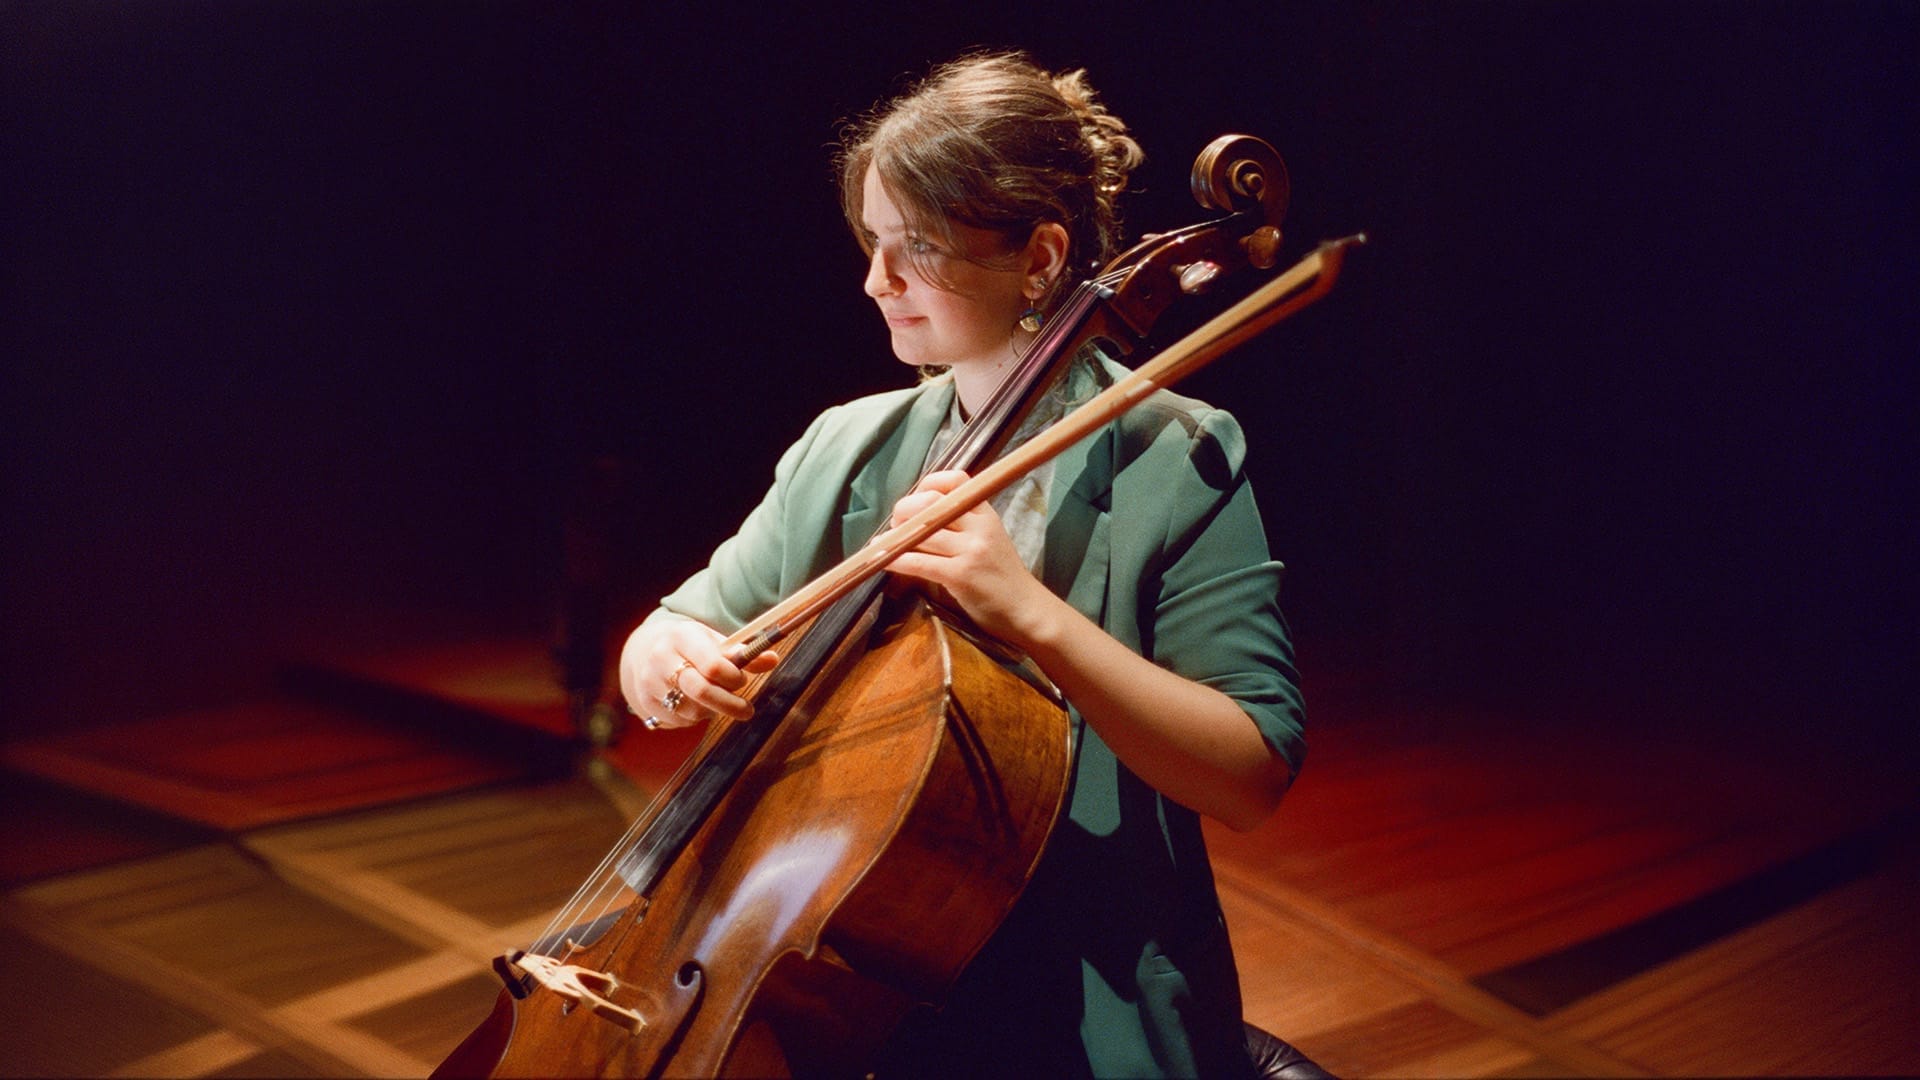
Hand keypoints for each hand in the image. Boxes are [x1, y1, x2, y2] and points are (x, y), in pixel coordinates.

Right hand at [617, 615, 778, 729]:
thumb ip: (743, 652)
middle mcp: (661, 659)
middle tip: (747, 709)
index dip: (734, 678)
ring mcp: (650, 683)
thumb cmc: (688, 646)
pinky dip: (694, 716)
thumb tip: (773, 659)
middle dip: (730, 704)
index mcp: (681, 637)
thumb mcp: (713, 641)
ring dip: (712, 710)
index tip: (742, 681)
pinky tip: (695, 703)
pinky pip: (679, 721)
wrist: (643, 651)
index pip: (713, 665)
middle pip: (702, 691)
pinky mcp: (646, 704)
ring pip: (693, 710)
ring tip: (717, 699)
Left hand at [884, 469, 1055, 647]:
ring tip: (881, 544)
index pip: (956, 481)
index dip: (928, 484)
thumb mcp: (989, 540)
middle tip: (895, 524)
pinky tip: (883, 561)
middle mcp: (979, 527)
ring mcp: (971, 550)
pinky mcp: (960, 575)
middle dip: (905, 511)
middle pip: (931, 505)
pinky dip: (896, 560)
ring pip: (922, 533)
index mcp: (986, 514)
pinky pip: (919, 562)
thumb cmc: (1002, 576)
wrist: (1025, 609)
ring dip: (895, 537)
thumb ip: (962, 525)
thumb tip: (918, 517)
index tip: (914, 497)